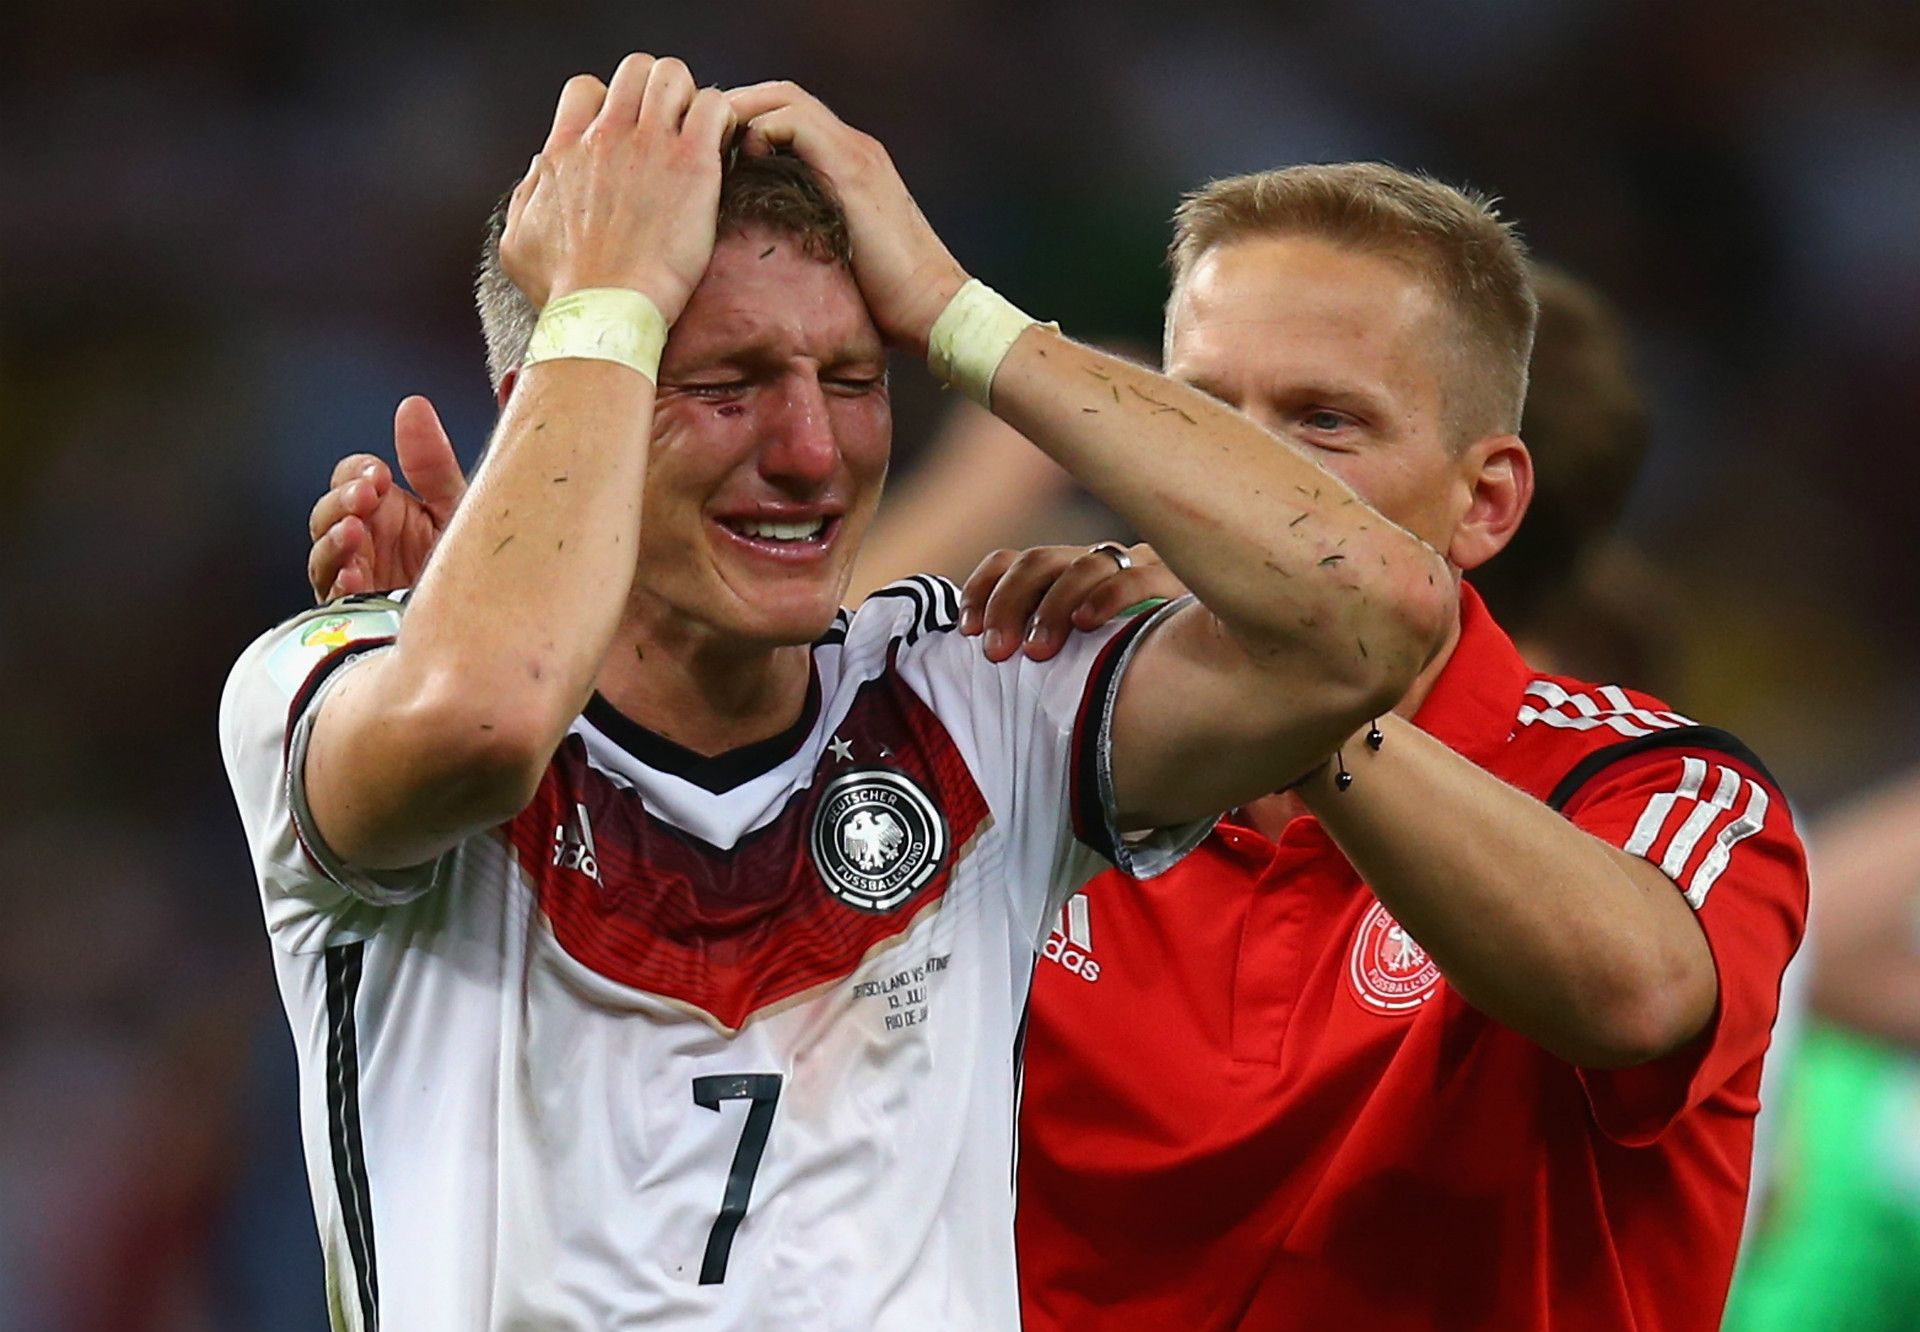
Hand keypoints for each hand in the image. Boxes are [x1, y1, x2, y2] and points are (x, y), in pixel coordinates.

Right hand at [307, 396, 464, 600]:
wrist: (494, 615)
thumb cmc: (472, 561)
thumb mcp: (457, 503)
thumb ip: (432, 460)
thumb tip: (413, 405)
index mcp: (387, 510)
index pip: (351, 478)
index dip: (357, 472)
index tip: (379, 475)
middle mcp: (367, 542)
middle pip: (327, 514)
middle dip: (341, 502)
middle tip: (366, 497)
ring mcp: (361, 578)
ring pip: (324, 556)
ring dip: (332, 541)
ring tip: (352, 533)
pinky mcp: (362, 615)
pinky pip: (337, 599)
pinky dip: (342, 586)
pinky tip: (354, 578)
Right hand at [502, 54, 735, 321]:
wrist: (605, 312)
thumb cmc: (564, 292)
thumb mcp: (518, 243)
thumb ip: (528, 197)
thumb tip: (541, 170)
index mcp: (565, 150)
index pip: (587, 89)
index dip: (612, 105)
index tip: (629, 139)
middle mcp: (606, 136)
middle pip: (636, 70)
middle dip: (658, 92)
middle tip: (673, 132)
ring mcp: (649, 145)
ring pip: (674, 75)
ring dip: (691, 99)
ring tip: (700, 138)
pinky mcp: (691, 163)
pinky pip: (713, 106)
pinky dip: (723, 120)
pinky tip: (723, 152)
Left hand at [726, 80, 968, 354]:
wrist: (934, 308)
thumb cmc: (890, 300)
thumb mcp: (840, 255)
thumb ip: (811, 235)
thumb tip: (771, 253)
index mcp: (852, 163)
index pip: (791, 115)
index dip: (749, 121)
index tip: (714, 149)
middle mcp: (855, 147)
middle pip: (783, 95)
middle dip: (738, 107)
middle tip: (702, 134)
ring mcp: (856, 154)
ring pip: (785, 97)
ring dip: (744, 112)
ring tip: (716, 143)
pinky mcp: (852, 169)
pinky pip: (794, 122)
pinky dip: (761, 130)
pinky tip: (746, 160)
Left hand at [959, 543, 1185, 661]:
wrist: (1210, 676)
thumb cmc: (1133, 674)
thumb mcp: (1075, 661)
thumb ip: (1040, 655)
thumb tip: (984, 673)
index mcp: (1068, 576)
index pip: (1012, 561)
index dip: (984, 588)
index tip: (966, 630)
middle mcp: (1100, 564)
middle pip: (1039, 562)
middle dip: (1009, 603)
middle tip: (996, 652)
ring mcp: (1140, 567)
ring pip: (1085, 566)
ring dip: (1053, 607)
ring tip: (1037, 652)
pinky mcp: (1178, 584)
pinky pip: (1141, 577)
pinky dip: (1109, 596)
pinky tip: (1088, 624)